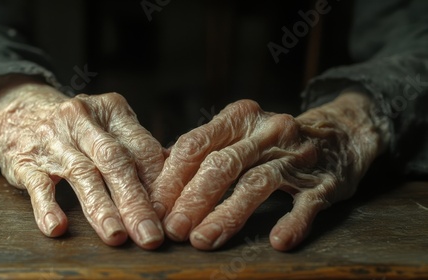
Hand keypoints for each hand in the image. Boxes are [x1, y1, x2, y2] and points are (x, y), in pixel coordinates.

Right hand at [0, 75, 164, 248]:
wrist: (19, 109)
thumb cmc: (79, 127)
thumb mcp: (109, 126)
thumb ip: (138, 150)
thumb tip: (174, 184)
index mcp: (112, 111)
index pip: (142, 148)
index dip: (158, 183)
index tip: (169, 213)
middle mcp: (84, 121)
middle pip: (115, 162)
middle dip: (135, 202)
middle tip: (150, 235)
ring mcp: (54, 139)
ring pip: (82, 174)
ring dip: (101, 208)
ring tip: (116, 236)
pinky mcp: (26, 158)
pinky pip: (38, 183)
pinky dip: (47, 206)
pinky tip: (57, 226)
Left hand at [150, 92, 389, 250]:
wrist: (341, 134)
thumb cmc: (275, 142)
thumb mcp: (240, 133)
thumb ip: (203, 149)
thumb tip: (156, 174)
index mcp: (239, 118)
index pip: (196, 144)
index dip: (171, 177)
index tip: (154, 206)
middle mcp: (266, 132)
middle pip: (222, 165)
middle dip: (193, 199)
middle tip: (173, 230)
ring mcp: (297, 157)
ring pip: (256, 184)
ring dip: (227, 214)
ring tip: (202, 240)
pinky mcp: (324, 182)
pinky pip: (306, 203)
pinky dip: (292, 222)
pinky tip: (277, 240)